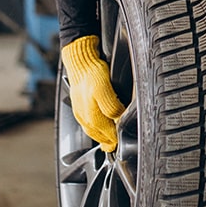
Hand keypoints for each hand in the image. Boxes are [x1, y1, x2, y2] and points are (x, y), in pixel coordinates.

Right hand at [60, 35, 124, 151]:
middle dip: (110, 141)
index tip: (126, 142)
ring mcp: (81, 113)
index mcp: (92, 115)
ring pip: (93, 131)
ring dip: (103, 136)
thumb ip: (111, 106)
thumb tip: (119, 120)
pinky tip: (101, 126)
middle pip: (100, 136)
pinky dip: (97, 128)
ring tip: (111, 141)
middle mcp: (85, 117)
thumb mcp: (104, 88)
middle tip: (119, 145)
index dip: (118, 139)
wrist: (79, 60)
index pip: (109, 135)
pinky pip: (89, 123)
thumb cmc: (91, 72)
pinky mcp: (79, 107)